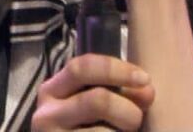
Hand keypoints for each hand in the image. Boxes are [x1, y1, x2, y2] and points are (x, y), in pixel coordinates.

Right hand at [31, 54, 155, 130]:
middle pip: (97, 100)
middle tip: (137, 120)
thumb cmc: (90, 129)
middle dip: (126, 108)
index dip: (117, 69)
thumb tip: (147, 91)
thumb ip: (121, 93)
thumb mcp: (99, 106)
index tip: (144, 79)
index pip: (83, 67)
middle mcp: (46, 113)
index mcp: (54, 89)